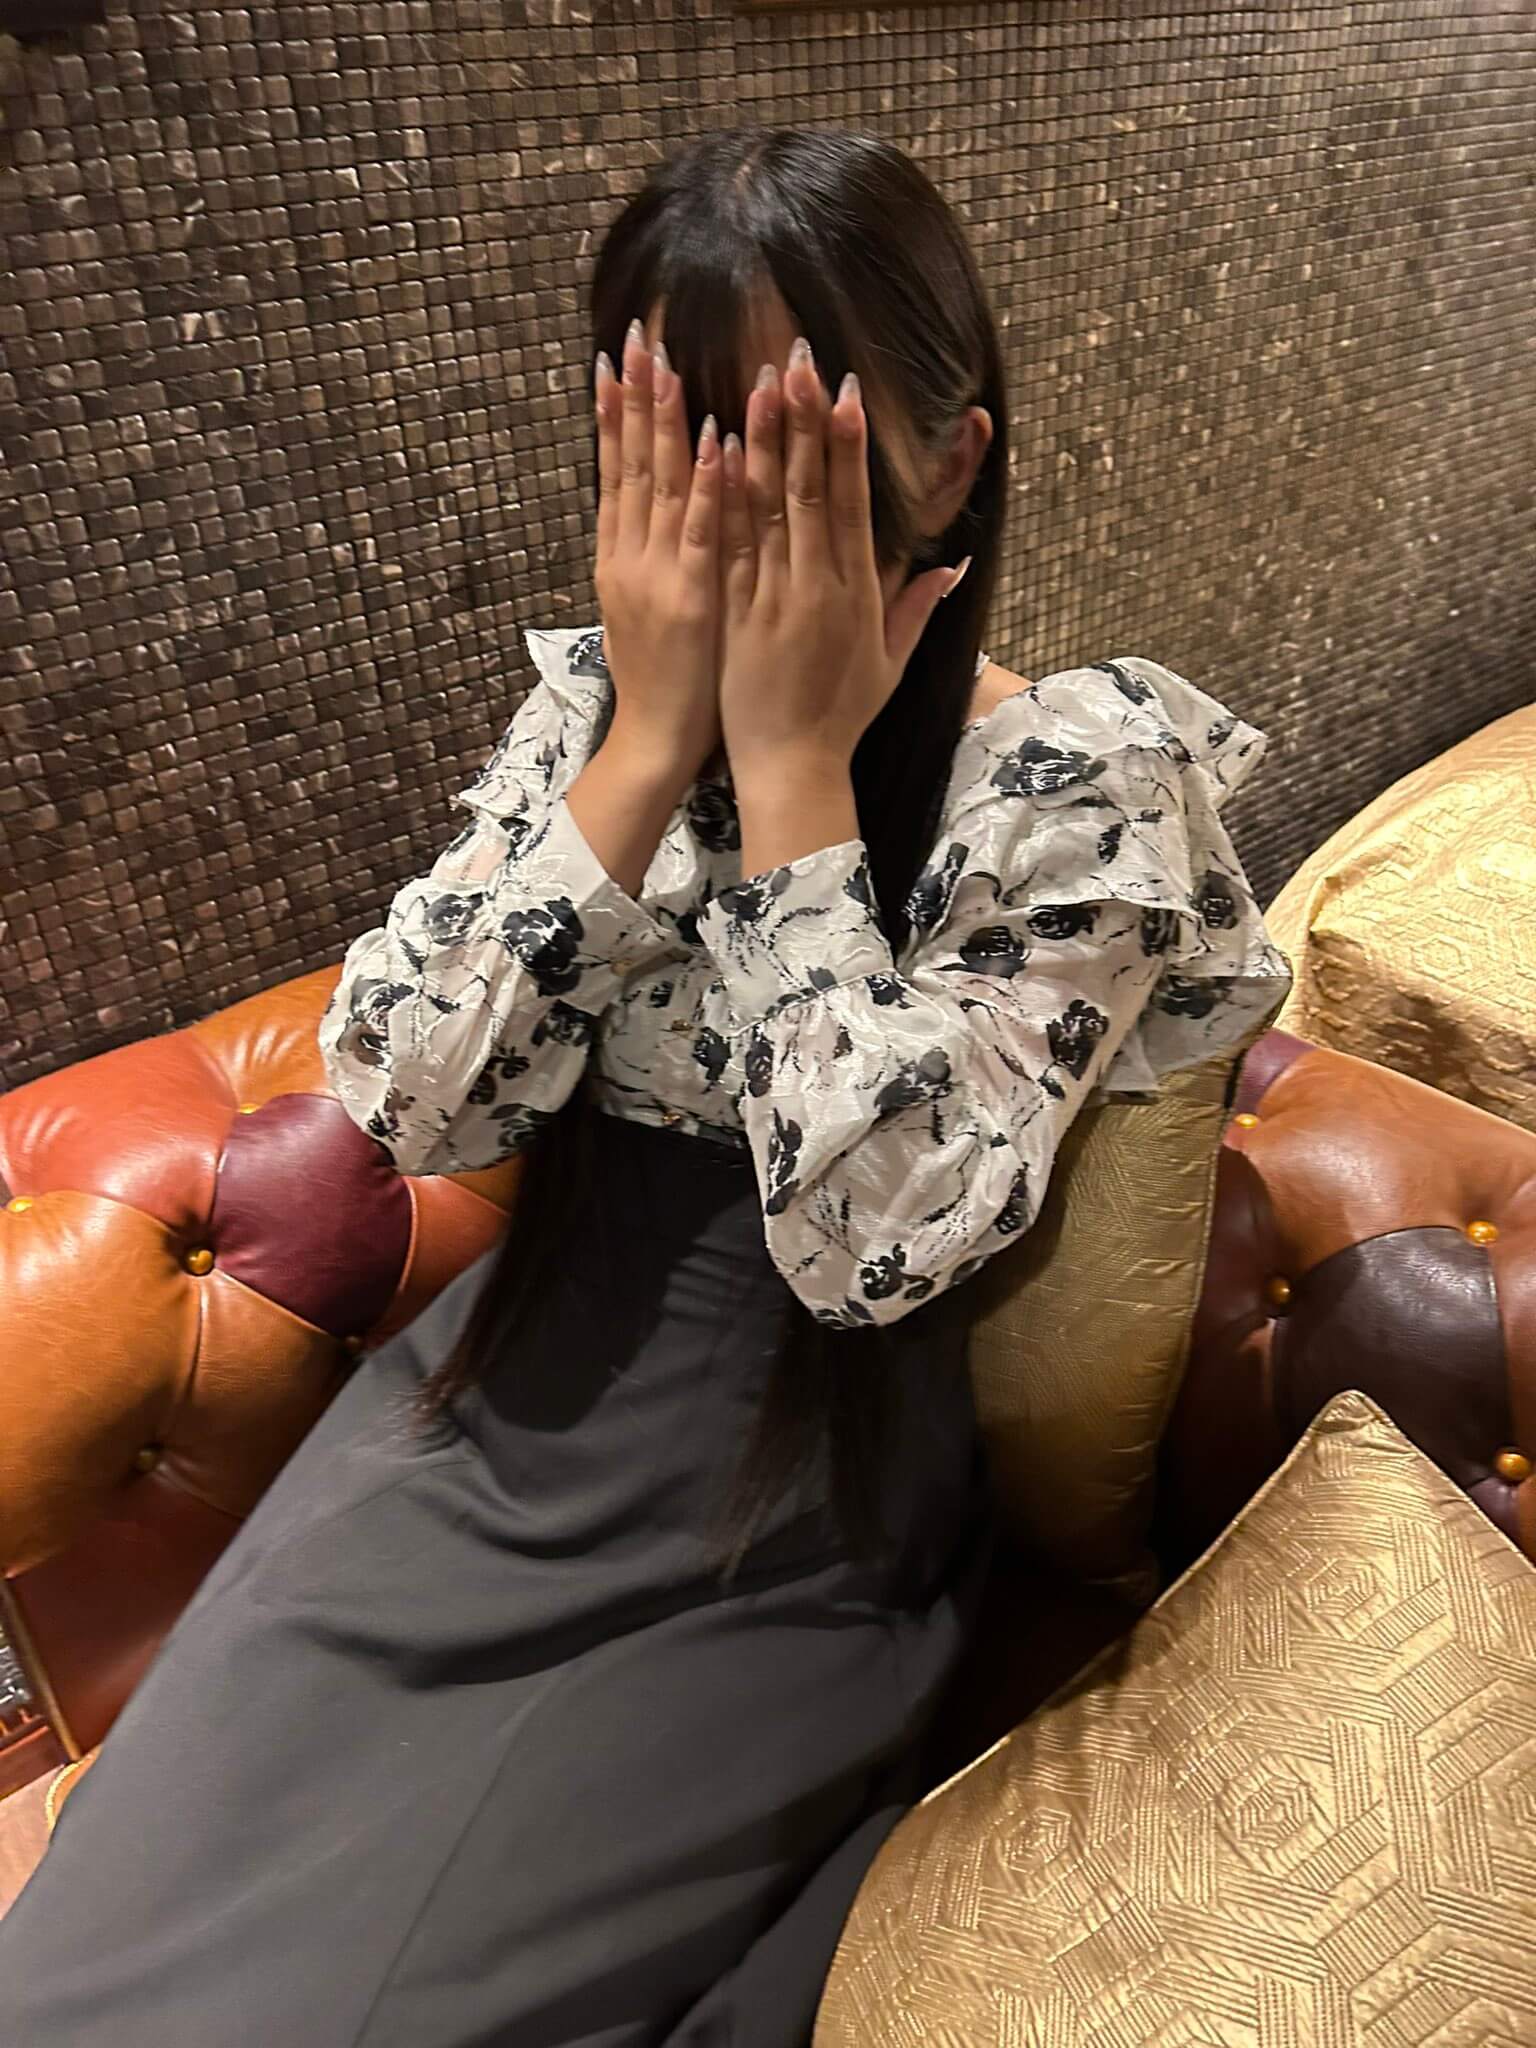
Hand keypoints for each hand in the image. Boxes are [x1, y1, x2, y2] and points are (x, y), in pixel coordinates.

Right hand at [593, 319, 723, 785]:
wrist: (656, 740)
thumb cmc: (661, 680)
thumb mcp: (645, 610)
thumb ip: (650, 557)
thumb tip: (656, 514)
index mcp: (621, 556)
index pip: (616, 470)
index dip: (617, 414)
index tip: (619, 358)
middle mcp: (630, 555)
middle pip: (630, 463)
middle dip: (634, 395)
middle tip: (636, 334)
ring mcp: (658, 573)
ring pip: (659, 484)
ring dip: (665, 420)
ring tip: (668, 360)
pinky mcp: (691, 597)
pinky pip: (700, 531)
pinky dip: (704, 484)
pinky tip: (712, 439)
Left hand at [716, 338, 965, 787]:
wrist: (790, 768)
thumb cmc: (842, 717)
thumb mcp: (891, 664)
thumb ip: (917, 608)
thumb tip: (955, 564)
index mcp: (856, 596)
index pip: (853, 504)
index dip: (848, 446)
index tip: (845, 392)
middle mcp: (815, 589)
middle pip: (811, 491)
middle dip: (805, 421)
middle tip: (798, 358)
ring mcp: (771, 600)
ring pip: (767, 508)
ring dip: (763, 440)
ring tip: (757, 380)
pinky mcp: (733, 615)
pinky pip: (728, 545)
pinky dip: (723, 496)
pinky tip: (716, 447)